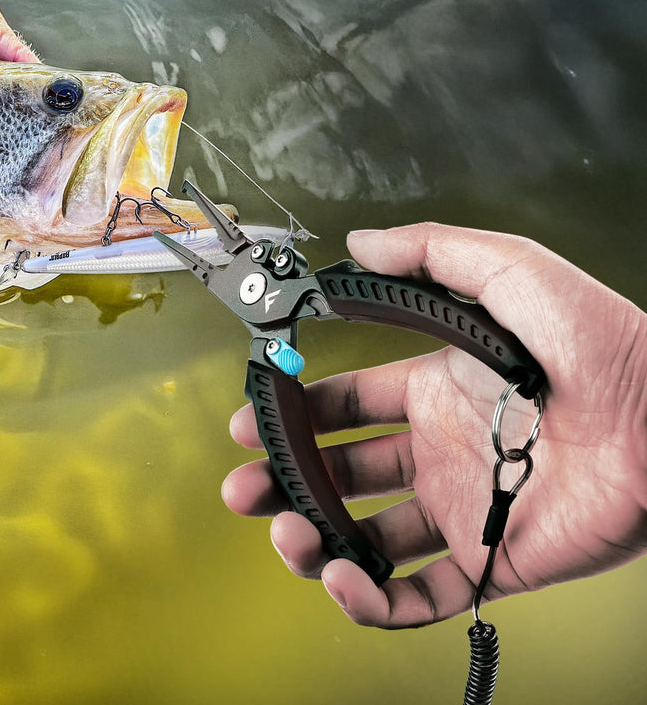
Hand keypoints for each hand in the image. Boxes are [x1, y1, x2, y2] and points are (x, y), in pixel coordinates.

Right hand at [222, 222, 646, 626]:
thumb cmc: (596, 338)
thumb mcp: (504, 269)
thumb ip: (427, 251)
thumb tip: (358, 241)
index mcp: (432, 389)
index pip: (344, 406)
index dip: (293, 414)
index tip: (253, 417)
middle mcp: (438, 450)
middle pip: (340, 476)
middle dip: (285, 482)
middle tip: (246, 489)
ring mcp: (461, 507)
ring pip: (367, 538)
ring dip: (315, 543)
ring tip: (287, 538)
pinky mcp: (491, 561)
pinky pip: (421, 595)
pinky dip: (373, 599)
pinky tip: (343, 577)